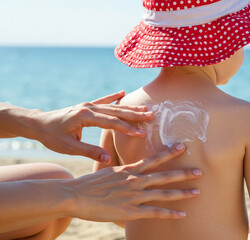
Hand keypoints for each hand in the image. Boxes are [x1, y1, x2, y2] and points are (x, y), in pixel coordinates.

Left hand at [31, 91, 151, 161]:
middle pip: (116, 111)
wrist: (37, 124)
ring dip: (128, 108)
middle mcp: (88, 108)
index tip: (141, 133)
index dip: (127, 128)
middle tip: (151, 115)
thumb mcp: (69, 147)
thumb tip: (107, 159)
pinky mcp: (86, 106)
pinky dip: (113, 97)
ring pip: (112, 106)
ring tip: (144, 108)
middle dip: (134, 114)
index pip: (111, 123)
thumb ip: (89, 152)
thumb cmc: (51, 136)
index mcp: (85, 117)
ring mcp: (87, 105)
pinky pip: (103, 101)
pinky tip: (123, 92)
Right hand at [65, 144, 201, 220]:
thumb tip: (128, 170)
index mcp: (129, 169)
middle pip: (165, 175)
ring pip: (164, 193)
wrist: (75, 195)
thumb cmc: (89, 184)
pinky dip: (170, 213)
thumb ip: (122, 171)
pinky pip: (155, 212)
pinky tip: (182, 214)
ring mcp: (134, 196)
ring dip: (182, 192)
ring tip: (197, 191)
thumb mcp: (108, 171)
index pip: (153, 159)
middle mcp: (135, 180)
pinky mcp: (131, 211)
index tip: (182, 146)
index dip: (169, 152)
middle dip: (184, 173)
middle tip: (200, 171)